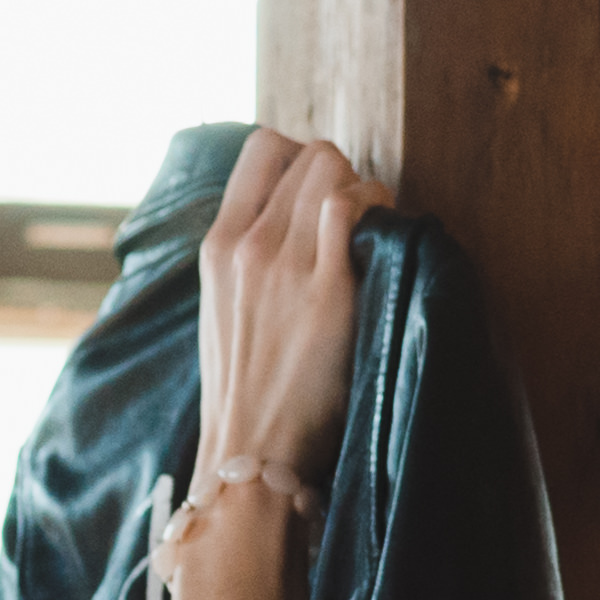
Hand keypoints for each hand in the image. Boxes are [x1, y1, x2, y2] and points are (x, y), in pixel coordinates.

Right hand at [194, 128, 371, 499]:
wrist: (251, 453)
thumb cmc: (245, 389)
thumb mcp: (223, 307)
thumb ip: (247, 257)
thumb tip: (292, 219)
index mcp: (217, 246)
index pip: (263, 147)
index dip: (301, 156)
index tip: (319, 190)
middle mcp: (248, 245)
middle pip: (311, 154)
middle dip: (342, 175)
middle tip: (355, 220)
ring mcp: (286, 265)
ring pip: (336, 171)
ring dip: (366, 191)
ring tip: (370, 235)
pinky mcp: (329, 292)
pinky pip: (357, 208)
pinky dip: (378, 211)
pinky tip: (382, 246)